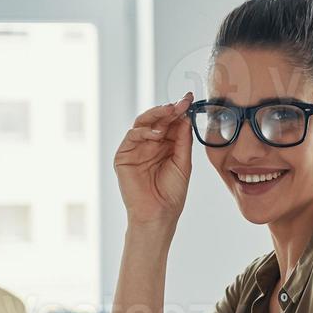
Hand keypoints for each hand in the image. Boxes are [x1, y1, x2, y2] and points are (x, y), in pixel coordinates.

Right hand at [113, 93, 193, 228]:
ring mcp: (136, 149)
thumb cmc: (172, 193)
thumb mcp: (183, 163)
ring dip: (156, 115)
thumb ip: (183, 140)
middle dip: (169, 109)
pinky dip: (143, 131)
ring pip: (142, 123)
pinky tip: (156, 134)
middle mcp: (150, 144)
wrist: (158, 214)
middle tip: (180, 103)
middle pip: (157, 119)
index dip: (180, 110)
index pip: (171, 123)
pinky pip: (131, 136)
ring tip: (169, 113)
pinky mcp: (123, 156)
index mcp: (166, 146)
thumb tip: (185, 117)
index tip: (189, 99)